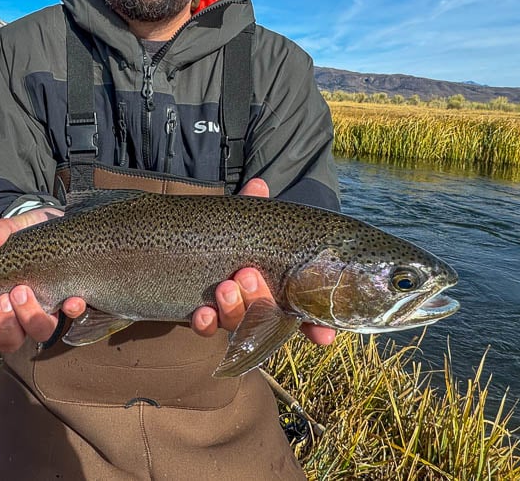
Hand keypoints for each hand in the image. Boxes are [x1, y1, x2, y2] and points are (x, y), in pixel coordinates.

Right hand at [0, 208, 86, 353]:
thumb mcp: (12, 228)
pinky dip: (71, 310)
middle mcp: (20, 315)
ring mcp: (46, 312)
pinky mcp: (69, 305)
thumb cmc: (27, 236)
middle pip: (8, 340)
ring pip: (38, 333)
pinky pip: (72, 318)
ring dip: (31, 318)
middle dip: (5, 322)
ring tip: (25, 291)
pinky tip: (72, 299)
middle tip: (6, 297)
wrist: (58, 228)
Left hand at [189, 178, 336, 346]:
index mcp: (280, 290)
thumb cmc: (237, 238)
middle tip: (246, 274)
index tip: (324, 336)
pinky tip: (202, 313)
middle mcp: (258, 307)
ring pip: (237, 324)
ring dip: (234, 308)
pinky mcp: (205, 317)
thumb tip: (258, 185)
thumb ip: (253, 209)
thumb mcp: (247, 224)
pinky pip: (206, 328)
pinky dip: (205, 323)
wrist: (196, 246)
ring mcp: (232, 314)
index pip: (305, 316)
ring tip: (225, 287)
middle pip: (266, 317)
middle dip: (259, 299)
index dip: (316, 329)